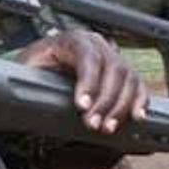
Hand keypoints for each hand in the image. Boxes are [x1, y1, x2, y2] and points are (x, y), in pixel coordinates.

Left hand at [17, 30, 148, 133]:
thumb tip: (28, 90)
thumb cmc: (35, 66)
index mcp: (73, 40)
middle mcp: (97, 45)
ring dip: (121, 106)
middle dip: (105, 101)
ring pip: (128, 78)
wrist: (44, 65)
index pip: (87, 57)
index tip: (82, 106)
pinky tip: (135, 116)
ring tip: (107, 128)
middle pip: (112, 69)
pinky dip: (139, 101)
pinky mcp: (122, 74)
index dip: (88, 82)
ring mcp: (112, 57)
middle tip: (94, 124)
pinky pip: (138, 85)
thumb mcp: (28, 66)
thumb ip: (31, 75)